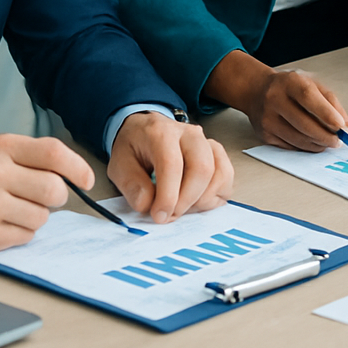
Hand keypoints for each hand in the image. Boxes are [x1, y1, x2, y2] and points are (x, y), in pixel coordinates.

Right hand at [0, 133, 91, 255]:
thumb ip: (30, 157)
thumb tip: (73, 173)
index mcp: (0, 148)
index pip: (54, 153)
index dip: (78, 168)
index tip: (87, 179)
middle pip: (54, 189)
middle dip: (56, 197)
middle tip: (42, 197)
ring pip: (42, 217)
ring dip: (35, 216)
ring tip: (12, 209)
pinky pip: (25, 237)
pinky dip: (20, 232)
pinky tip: (0, 223)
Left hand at [108, 111, 233, 222]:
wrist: (145, 131)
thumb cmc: (134, 148)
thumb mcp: (119, 165)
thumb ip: (131, 185)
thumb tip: (147, 204)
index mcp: (161, 133)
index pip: (172, 165)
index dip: (168, 196)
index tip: (159, 216)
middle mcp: (190, 134)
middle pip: (202, 169)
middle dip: (187, 201)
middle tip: (170, 216)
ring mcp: (207, 142)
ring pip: (220, 173)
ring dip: (203, 199)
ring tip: (182, 207)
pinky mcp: (217, 154)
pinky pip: (227, 176)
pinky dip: (216, 195)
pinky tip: (197, 200)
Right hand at [209, 49, 347, 151]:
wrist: (257, 90)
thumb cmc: (289, 87)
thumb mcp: (311, 82)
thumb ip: (331, 100)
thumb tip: (346, 124)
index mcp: (289, 82)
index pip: (308, 97)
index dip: (326, 113)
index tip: (341, 126)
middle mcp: (274, 99)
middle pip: (303, 123)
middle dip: (325, 136)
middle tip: (339, 141)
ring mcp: (267, 119)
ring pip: (298, 139)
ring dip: (318, 144)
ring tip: (328, 142)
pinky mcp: (264, 135)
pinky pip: (290, 146)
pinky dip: (306, 147)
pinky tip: (313, 142)